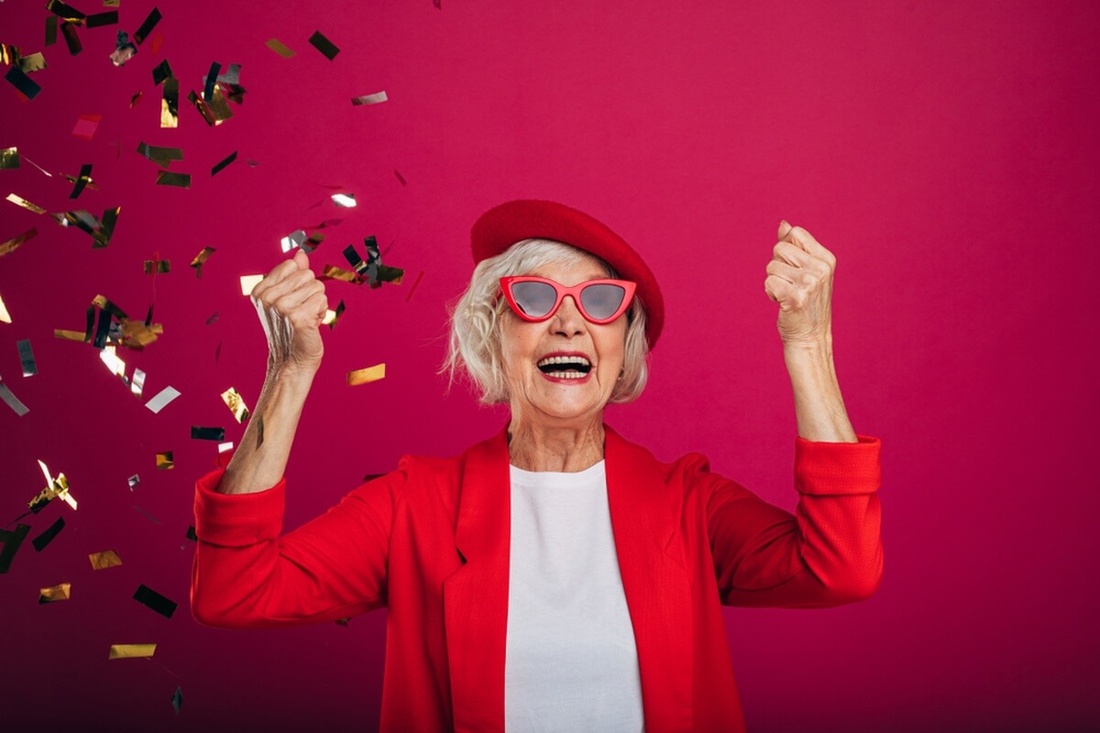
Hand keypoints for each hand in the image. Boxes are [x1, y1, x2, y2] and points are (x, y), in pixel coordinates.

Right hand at [251, 249, 327, 373]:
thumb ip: (294, 273)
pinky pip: (322, 300)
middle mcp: (267, 297)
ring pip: (317, 286)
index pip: (293, 265)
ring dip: (316, 303)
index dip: (300, 282)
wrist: (291, 360)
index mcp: (260, 289)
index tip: (293, 301)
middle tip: (300, 312)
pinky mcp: (297, 317)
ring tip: (305, 318)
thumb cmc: (291, 328)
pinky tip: (310, 324)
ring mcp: (281, 307)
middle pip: (307, 274)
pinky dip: (321, 312)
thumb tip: (301, 253)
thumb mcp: (288, 297)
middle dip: (310, 293)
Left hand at [764, 221, 836, 345]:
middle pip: (779, 248)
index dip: (785, 250)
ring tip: (788, 296)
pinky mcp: (796, 297)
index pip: (795, 234)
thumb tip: (783, 224)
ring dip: (773, 282)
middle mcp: (821, 269)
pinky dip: (770, 293)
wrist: (810, 337)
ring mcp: (810, 283)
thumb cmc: (806, 303)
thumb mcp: (806, 271)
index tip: (794, 268)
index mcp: (826, 259)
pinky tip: (783, 304)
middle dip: (777, 267)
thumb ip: (795, 247)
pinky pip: (768, 282)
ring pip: (771, 266)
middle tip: (790, 285)